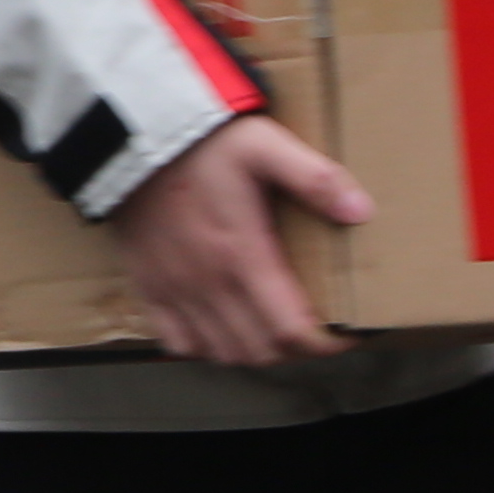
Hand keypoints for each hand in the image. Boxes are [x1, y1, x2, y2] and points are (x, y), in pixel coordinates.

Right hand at [113, 114, 367, 367]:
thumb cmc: (203, 145)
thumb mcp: (264, 147)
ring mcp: (175, 290)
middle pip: (261, 350)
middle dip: (295, 348)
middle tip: (314, 328)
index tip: (346, 333)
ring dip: (254, 349)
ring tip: (272, 329)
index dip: (326, 343)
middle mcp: (208, 284)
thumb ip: (314, 178)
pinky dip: (204, 346)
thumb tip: (360, 210)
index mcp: (243, 256)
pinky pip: (178, 343)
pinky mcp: (149, 287)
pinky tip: (221, 325)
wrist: (133, 139)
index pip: (291, 331)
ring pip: (223, 353)